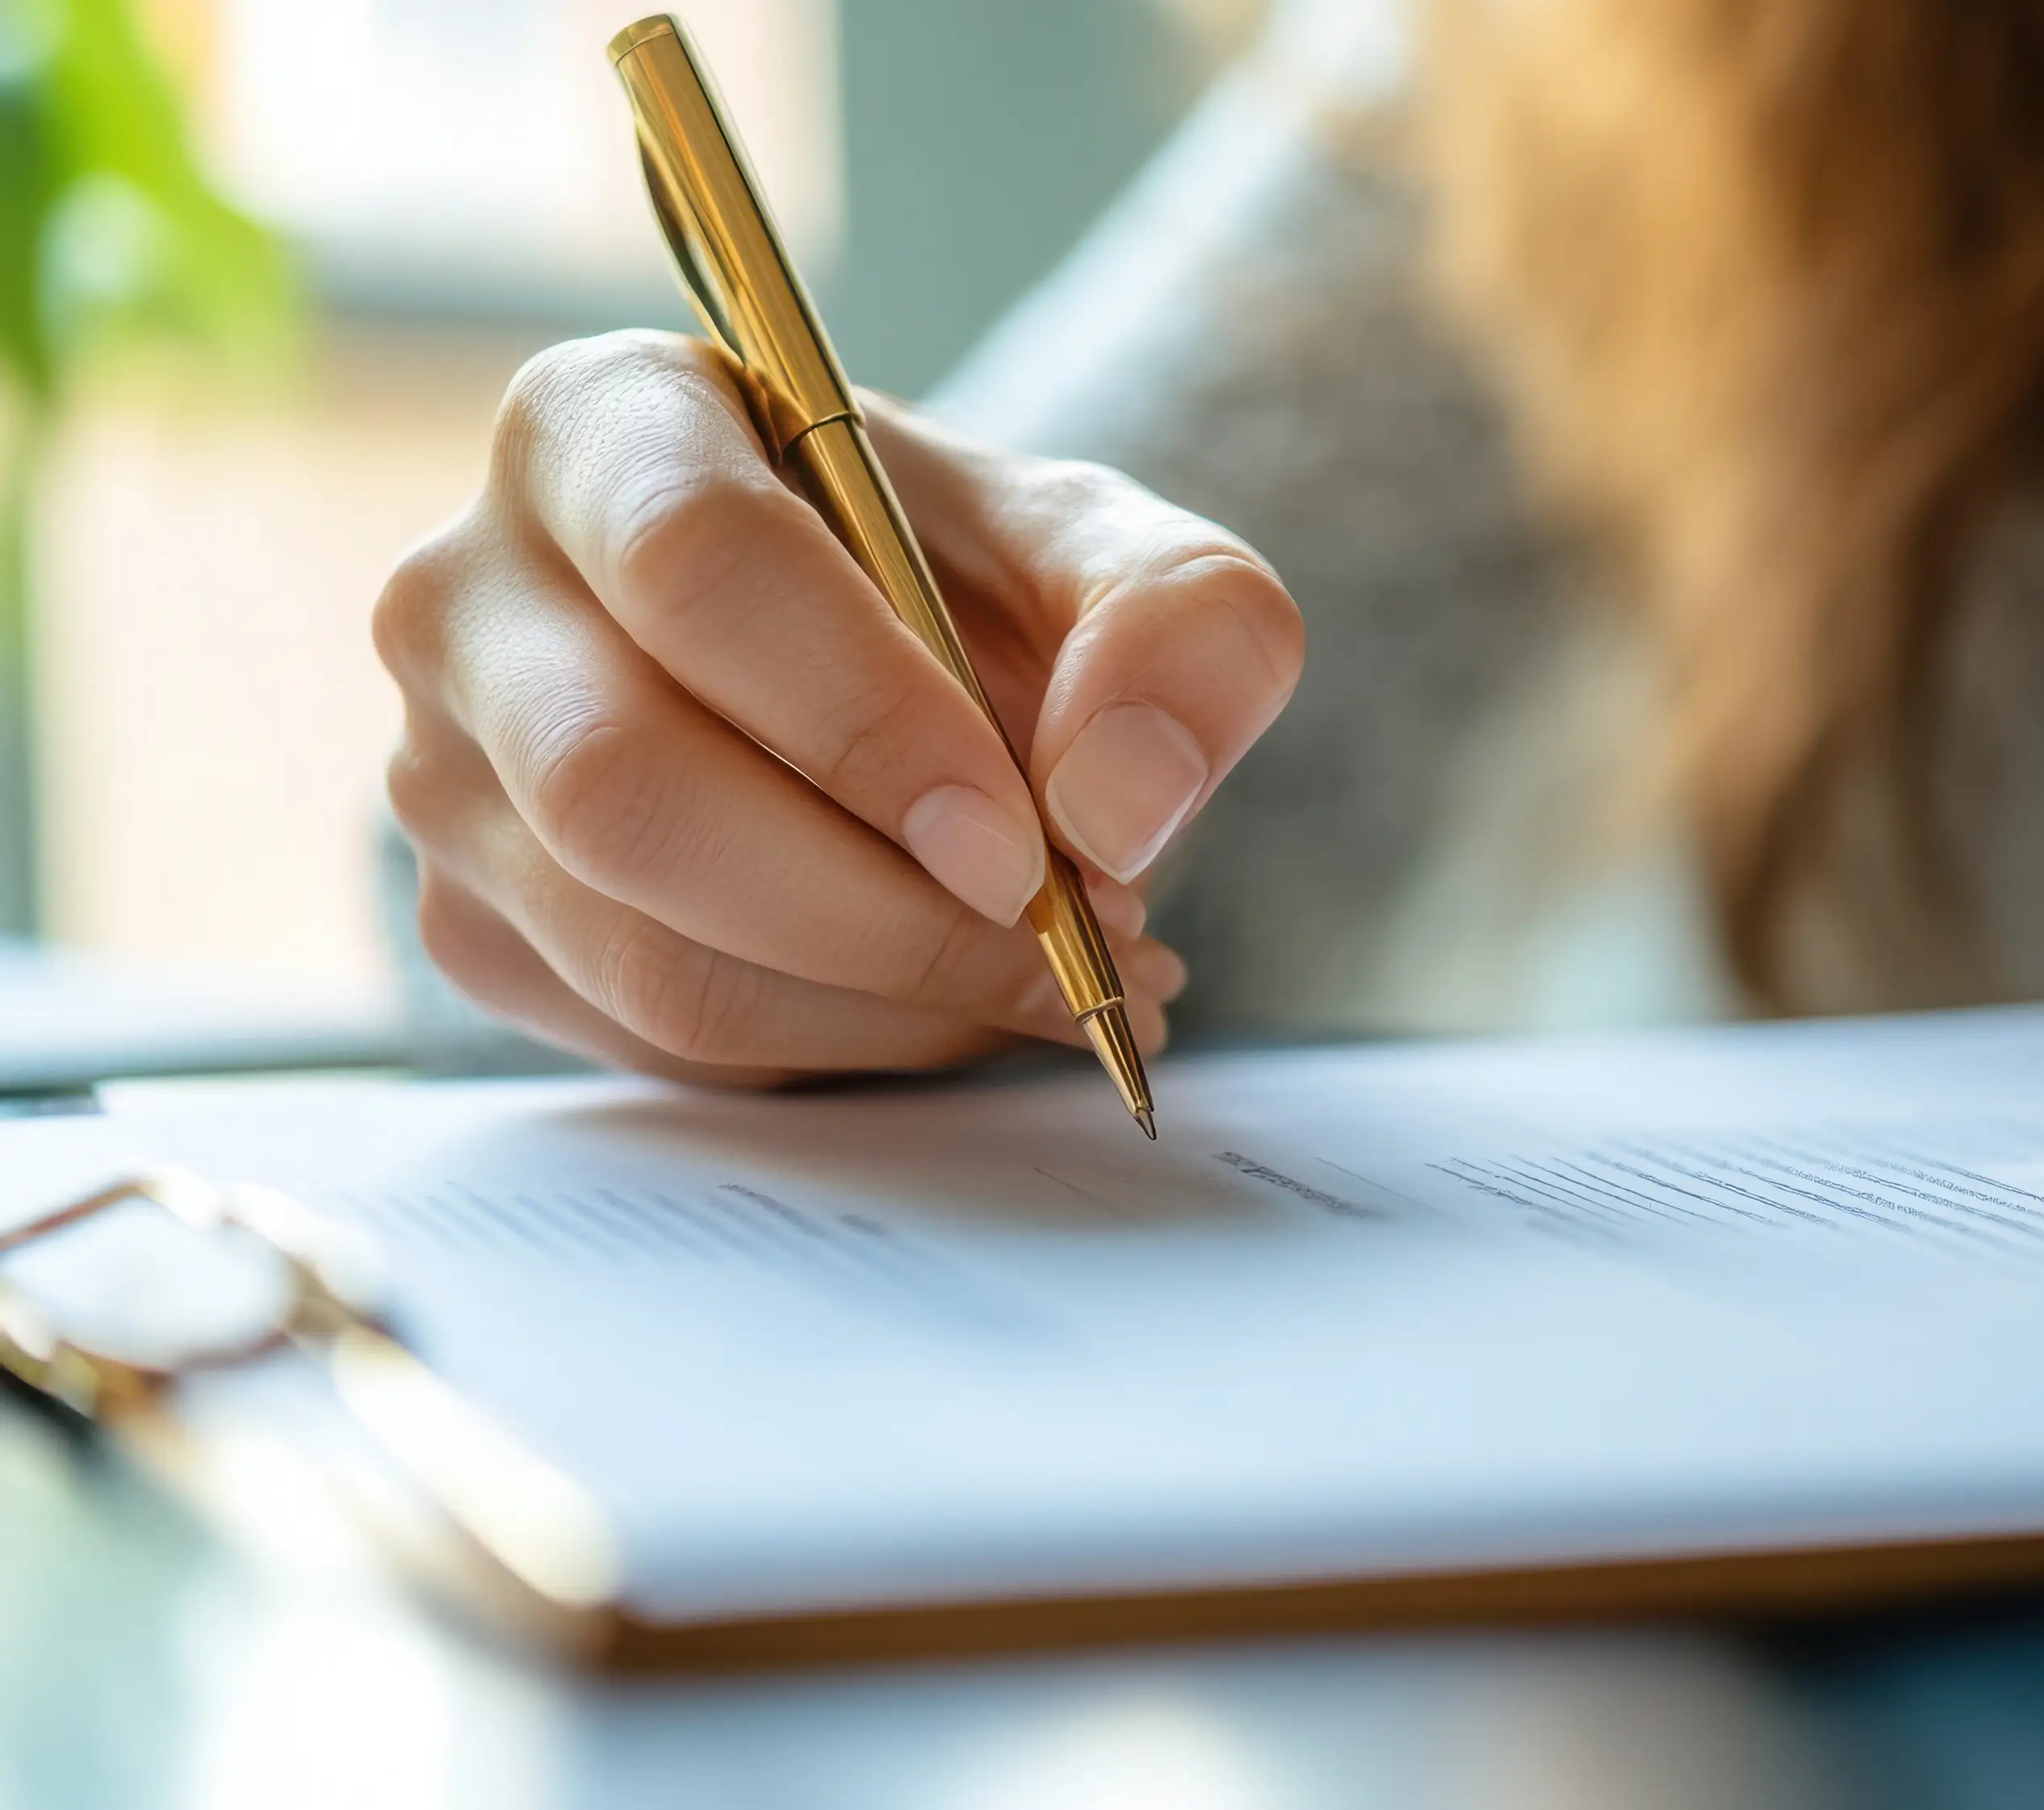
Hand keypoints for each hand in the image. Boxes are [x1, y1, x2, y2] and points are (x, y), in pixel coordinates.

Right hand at [377, 331, 1301, 1083]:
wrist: (899, 675)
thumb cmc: (976, 588)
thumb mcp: (1123, 557)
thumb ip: (1179, 630)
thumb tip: (1115, 812)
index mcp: (603, 423)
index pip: (696, 567)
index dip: (865, 724)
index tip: (1023, 843)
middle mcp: (467, 591)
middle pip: (631, 790)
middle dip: (884, 910)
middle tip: (1072, 940)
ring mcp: (444, 771)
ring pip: (643, 951)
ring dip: (889, 1003)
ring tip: (1063, 982)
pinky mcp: (474, 924)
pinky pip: (650, 1043)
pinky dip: (841, 1051)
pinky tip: (961, 1003)